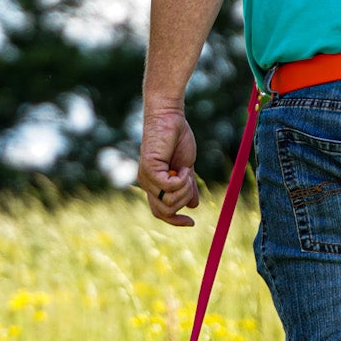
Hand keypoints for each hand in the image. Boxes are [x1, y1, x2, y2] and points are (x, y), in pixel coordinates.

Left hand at [136, 102, 199, 225]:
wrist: (170, 116)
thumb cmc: (177, 137)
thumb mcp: (186, 167)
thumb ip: (188, 186)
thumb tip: (193, 205)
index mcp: (154, 184)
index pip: (160, 212)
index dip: (175, 221)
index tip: (192, 223)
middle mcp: (147, 183)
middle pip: (165, 211)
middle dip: (183, 201)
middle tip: (190, 181)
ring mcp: (146, 177)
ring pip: (169, 202)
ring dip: (184, 190)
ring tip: (187, 171)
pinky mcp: (149, 169)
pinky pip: (169, 187)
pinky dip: (182, 180)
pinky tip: (184, 167)